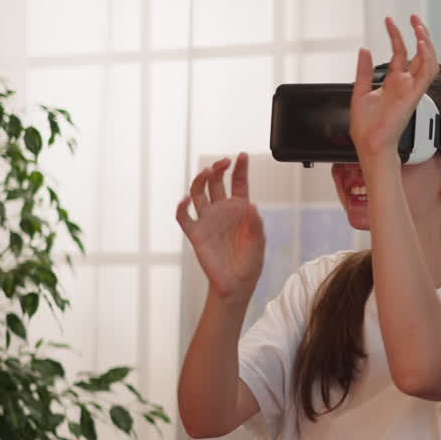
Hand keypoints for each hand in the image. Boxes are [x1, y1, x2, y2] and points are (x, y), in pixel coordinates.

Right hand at [176, 153, 264, 300]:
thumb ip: (256, 224)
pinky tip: (186, 199)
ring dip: (201, 180)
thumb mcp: (258, 242)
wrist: (236, 284)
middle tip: (223, 162)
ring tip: (207, 172)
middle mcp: (222, 210)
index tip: (242, 155)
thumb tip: (252, 205)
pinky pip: (184, 217)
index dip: (240, 168)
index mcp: (239, 209)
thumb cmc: (250, 262)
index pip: (238, 183)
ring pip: (198, 193)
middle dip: (218, 169)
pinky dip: (182, 207)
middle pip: (216, 182)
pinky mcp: (195, 233)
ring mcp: (207, 220)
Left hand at [349, 15, 438, 161]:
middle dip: (420, 34)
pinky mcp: (413, 96)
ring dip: (427, 43)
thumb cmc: (366, 126)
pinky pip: (427, 75)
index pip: (401, 52)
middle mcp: (405, 84)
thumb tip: (364, 49)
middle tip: (414, 18)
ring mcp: (411, 89)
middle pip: (420, 54)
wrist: (368, 144)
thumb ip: (363, 70)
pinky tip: (422, 44)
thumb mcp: (360, 91)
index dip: (396, 35)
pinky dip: (427, 58)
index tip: (389, 20)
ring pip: (428, 62)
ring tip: (419, 27)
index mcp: (394, 82)